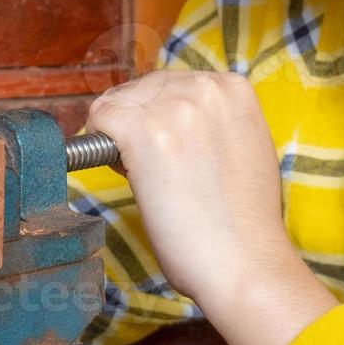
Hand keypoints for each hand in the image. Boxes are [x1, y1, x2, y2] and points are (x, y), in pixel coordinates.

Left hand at [84, 70, 297, 309]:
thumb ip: (214, 123)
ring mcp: (174, 108)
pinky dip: (98, 145)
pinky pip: (100, 118)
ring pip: (119, 103)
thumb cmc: (244, 221)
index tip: (164, 146)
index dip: (159, 115)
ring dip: (120, 135)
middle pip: (143, 89)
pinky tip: (122, 171)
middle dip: (138, 123)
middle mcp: (205, 87)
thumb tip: (175, 124)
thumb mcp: (242, 145)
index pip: (172, 83)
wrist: (245, 261)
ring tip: (144, 174)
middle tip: (151, 167)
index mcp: (234, 88)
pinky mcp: (143, 132)